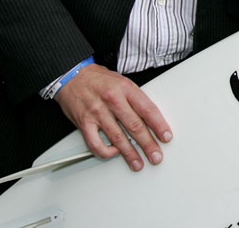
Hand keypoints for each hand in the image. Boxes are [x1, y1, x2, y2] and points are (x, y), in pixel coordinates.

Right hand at [54, 63, 171, 171]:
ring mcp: (97, 112)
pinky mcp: (84, 122)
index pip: (147, 109)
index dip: (159, 125)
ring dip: (130, 153)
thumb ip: (135, 99)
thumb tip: (151, 119)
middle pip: (135, 126)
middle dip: (148, 144)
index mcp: (126, 88)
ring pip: (117, 137)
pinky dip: (106, 151)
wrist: (72, 76)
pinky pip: (95, 143)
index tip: (166, 137)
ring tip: (138, 162)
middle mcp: (112, 100)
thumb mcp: (123, 82)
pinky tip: (114, 153)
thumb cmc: (99, 80)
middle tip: (156, 156)